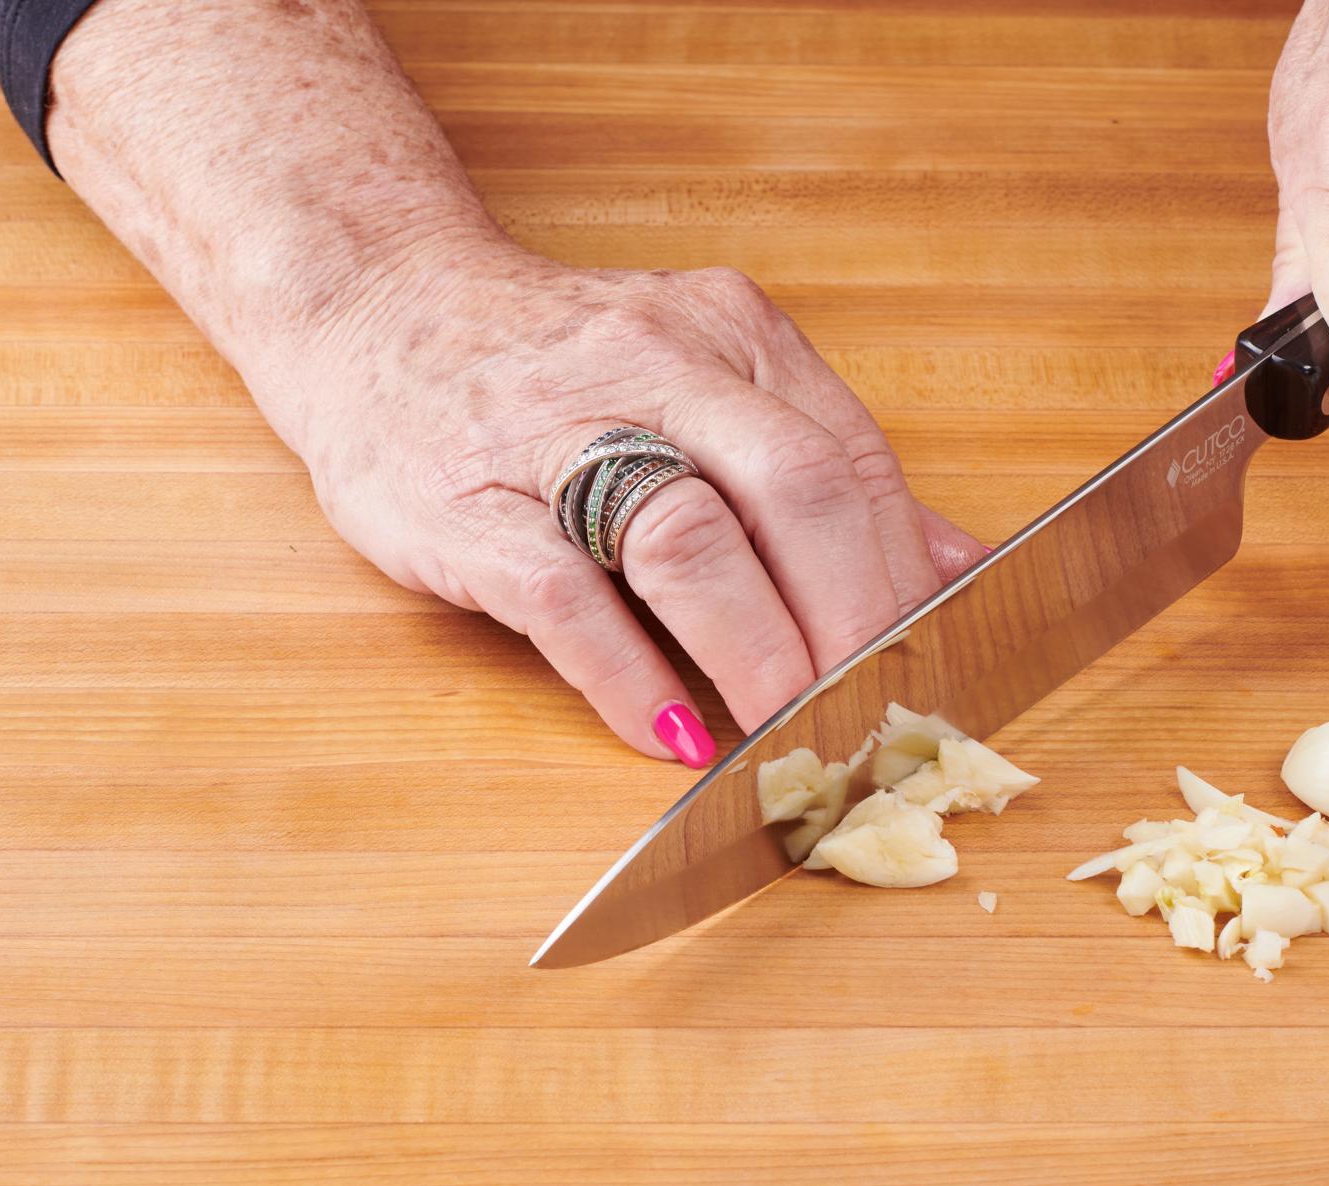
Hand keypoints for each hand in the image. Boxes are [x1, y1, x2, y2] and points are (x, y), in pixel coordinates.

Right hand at [296, 239, 985, 763]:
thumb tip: (955, 564)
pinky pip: (563, 599)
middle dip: (852, 622)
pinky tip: (671, 733)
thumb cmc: (557, 368)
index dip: (902, 579)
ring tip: (789, 736)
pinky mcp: (463, 504)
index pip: (851, 462)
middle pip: (794, 492)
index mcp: (731, 336)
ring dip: (756, 654)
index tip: (932, 667)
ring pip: (686, 538)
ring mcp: (552, 430)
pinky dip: (628, 677)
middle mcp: (654, 365)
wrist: (373, 306)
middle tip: (876, 715)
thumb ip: (827, 466)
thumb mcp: (708, 381)